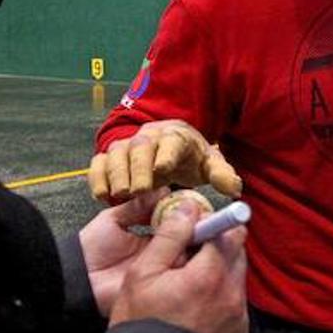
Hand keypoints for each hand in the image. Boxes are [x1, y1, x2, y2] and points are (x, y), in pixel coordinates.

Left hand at [77, 191, 214, 315]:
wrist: (77, 279)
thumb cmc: (89, 249)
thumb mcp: (113, 219)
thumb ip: (137, 205)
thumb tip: (164, 190)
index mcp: (151, 237)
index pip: (176, 223)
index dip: (187, 215)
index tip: (197, 205)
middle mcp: (160, 253)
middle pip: (187, 239)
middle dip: (197, 227)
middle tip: (206, 218)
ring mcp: (162, 271)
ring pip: (188, 256)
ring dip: (197, 243)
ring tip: (204, 231)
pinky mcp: (159, 287)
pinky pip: (179, 276)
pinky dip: (189, 263)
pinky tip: (193, 250)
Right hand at [89, 119, 241, 202]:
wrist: (171, 149)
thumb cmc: (191, 158)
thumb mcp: (209, 165)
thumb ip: (222, 175)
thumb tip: (235, 188)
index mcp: (176, 136)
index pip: (172, 142)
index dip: (166, 154)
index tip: (163, 170)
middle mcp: (149, 136)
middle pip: (140, 147)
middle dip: (138, 168)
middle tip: (137, 191)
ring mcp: (128, 145)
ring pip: (116, 153)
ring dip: (116, 173)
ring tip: (119, 195)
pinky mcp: (111, 156)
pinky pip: (98, 162)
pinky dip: (97, 177)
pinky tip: (101, 195)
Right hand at [107, 204, 248, 332]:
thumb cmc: (142, 327)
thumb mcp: (143, 273)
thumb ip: (170, 236)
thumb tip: (188, 209)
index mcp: (210, 274)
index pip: (231, 230)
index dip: (214, 223)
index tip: (200, 225)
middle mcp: (231, 293)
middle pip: (236, 252)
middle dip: (216, 246)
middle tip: (187, 256)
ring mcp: (237, 314)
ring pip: (236, 276)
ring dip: (218, 272)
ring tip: (186, 285)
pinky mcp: (238, 332)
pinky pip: (234, 301)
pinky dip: (219, 297)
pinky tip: (194, 307)